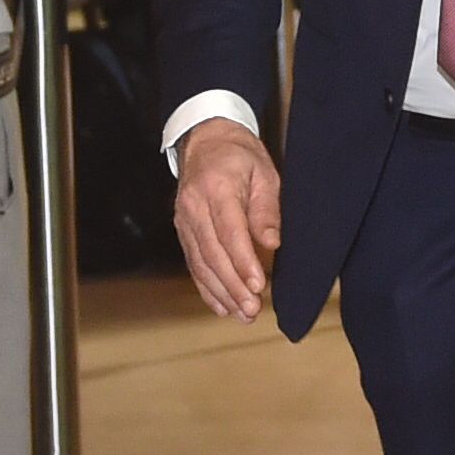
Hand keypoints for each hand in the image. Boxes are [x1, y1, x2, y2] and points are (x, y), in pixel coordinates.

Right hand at [172, 119, 282, 321]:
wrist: (206, 140)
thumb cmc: (239, 156)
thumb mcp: (263, 173)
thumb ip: (267, 209)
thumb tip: (271, 242)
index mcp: (217, 188)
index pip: (229, 232)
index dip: (243, 262)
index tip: (259, 285)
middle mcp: (194, 207)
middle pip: (212, 253)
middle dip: (233, 285)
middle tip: (252, 309)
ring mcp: (184, 220)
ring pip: (201, 263)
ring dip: (221, 292)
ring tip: (242, 314)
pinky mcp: (182, 230)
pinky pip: (193, 263)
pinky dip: (207, 287)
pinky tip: (222, 305)